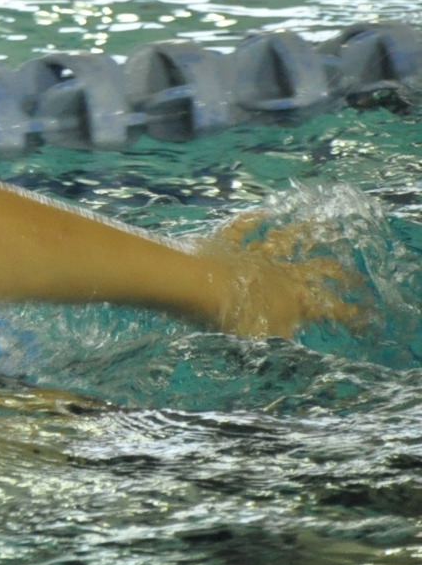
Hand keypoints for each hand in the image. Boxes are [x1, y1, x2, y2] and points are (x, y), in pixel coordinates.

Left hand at [200, 213, 364, 337]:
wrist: (197, 285)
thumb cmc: (231, 317)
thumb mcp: (262, 343)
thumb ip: (280, 347)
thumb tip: (293, 354)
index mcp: (294, 299)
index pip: (333, 308)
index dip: (353, 313)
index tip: (368, 317)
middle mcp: (280, 273)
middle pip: (320, 268)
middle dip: (342, 272)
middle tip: (355, 275)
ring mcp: (256, 253)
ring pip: (288, 239)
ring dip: (306, 231)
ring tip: (322, 224)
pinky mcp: (229, 242)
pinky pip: (245, 226)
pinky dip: (254, 217)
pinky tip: (263, 210)